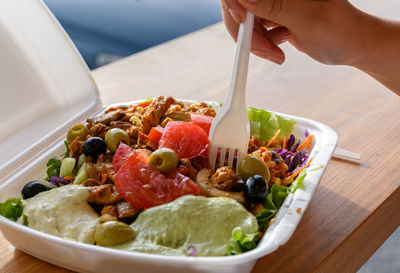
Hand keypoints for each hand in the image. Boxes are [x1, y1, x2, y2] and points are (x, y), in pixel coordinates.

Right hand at [220, 0, 368, 65]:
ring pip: (246, 20)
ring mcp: (275, 2)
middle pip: (240, 5)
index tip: (243, 20)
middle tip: (265, 50)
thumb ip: (276, 6)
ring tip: (277, 51)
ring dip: (256, 41)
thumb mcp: (308, 18)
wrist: (351, 45)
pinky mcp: (274, 15)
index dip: (235, 3)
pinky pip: (254, 29)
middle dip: (247, 31)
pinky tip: (280, 44)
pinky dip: (261, 42)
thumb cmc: (341, 30)